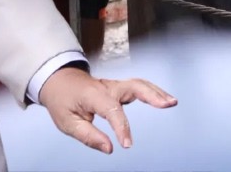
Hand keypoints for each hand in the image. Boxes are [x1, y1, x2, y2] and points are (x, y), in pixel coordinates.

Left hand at [38, 67, 176, 153]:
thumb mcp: (67, 122)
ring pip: (139, 84)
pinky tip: (163, 100)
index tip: (126, 145)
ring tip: (172, 102)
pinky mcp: (118, 87)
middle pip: (133, 86)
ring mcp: (113, 84)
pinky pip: (138, 87)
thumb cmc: (62, 101)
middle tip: (168, 104)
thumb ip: (88, 136)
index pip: (112, 110)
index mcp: (93, 95)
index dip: (121, 128)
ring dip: (156, 92)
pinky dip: (152, 92)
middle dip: (152, 95)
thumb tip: (109, 149)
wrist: (58, 80)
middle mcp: (106, 86)